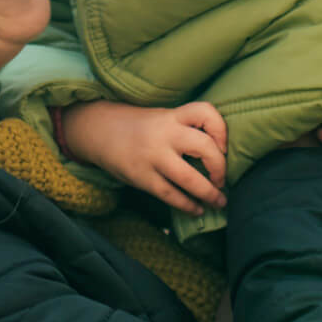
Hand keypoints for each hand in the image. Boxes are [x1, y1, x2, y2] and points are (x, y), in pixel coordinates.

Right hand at [61, 100, 227, 215]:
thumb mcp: (161, 117)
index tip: (223, 146)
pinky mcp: (142, 177)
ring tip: (218, 201)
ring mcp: (152, 156)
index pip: (205, 112)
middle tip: (222, 179)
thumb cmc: (137, 126)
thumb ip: (185, 129)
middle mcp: (164, 133)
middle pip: (205, 147)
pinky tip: (196, 209)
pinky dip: (188, 205)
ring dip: (210, 193)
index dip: (221, 130)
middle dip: (221, 167)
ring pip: (190, 178)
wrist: (98, 131)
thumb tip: (218, 153)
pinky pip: (171, 195)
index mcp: (171, 115)